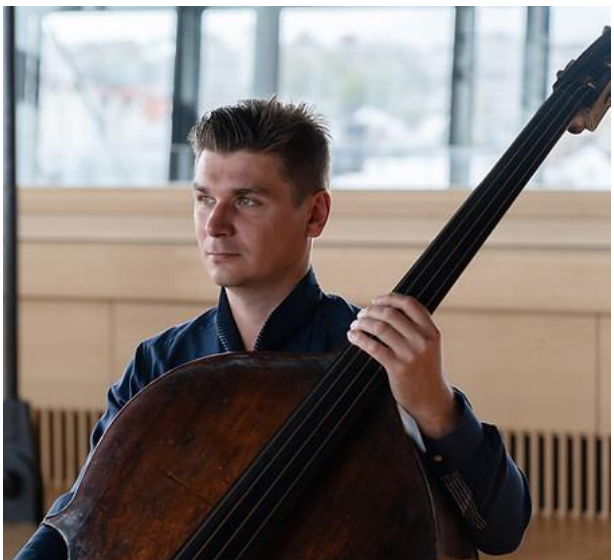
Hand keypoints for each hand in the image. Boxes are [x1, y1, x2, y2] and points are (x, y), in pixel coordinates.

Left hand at [347, 293, 458, 438]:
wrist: (432, 400)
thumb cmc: (425, 370)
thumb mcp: (429, 346)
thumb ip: (415, 328)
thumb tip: (386, 309)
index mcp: (431, 331)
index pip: (410, 304)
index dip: (389, 298)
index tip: (375, 300)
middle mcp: (422, 340)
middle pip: (390, 314)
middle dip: (371, 311)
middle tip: (361, 314)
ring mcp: (410, 354)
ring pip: (380, 328)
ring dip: (362, 323)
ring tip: (355, 325)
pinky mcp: (397, 368)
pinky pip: (373, 347)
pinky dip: (359, 338)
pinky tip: (353, 336)